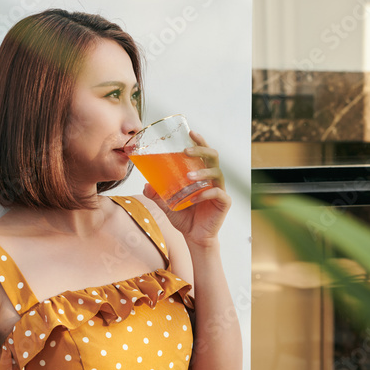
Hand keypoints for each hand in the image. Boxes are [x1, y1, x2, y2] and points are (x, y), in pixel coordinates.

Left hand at [143, 131, 230, 245]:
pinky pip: (218, 193)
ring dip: (202, 172)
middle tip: (186, 151)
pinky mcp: (224, 202)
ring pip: (217, 173)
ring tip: (188, 177)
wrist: (195, 237)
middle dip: (201, 150)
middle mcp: (213, 179)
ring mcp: (220, 190)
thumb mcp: (167, 204)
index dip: (200, 141)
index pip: (204, 153)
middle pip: (213, 156)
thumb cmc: (184, 217)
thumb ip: (157, 194)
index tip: (190, 132)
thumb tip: (146, 184)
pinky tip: (195, 198)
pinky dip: (206, 194)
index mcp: (202, 174)